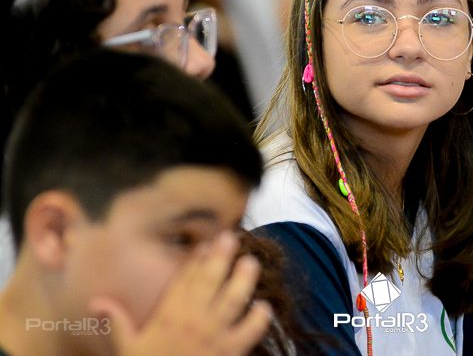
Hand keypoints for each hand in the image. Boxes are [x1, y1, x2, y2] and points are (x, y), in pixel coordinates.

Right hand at [89, 231, 271, 355]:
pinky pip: (249, 333)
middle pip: (209, 282)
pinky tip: (265, 306)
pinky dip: (258, 319)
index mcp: (168, 316)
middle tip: (230, 237)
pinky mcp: (229, 352)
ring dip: (243, 279)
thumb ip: (118, 321)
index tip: (204, 243)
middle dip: (220, 257)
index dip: (195, 260)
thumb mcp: (127, 348)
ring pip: (232, 300)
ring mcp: (213, 336)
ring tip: (251, 262)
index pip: (183, 281)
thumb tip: (97, 301)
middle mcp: (193, 321)